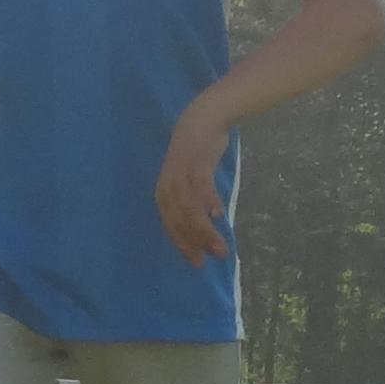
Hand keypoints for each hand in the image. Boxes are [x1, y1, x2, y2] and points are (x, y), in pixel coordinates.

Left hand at [155, 101, 232, 263]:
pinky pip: (201, 187)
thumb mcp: (189, 181)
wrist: (201, 121)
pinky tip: (218, 215)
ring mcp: (181, 175)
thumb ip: (194, 202)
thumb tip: (206, 225)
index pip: (171, 226)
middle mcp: (167, 187)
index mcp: (163, 194)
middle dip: (195, 242)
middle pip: (180, 221)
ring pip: (190, 209)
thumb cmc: (196, 154)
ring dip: (205, 230)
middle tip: (213, 258)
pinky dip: (208, 201)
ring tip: (221, 246)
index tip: (198, 262)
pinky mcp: (195, 164)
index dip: (184, 245)